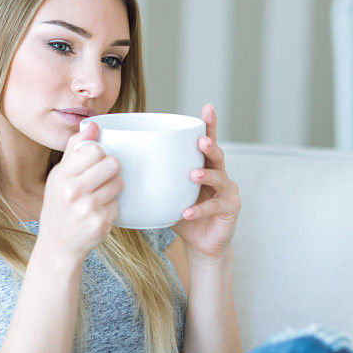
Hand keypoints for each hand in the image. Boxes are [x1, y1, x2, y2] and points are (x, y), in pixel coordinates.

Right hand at [38, 121, 123, 262]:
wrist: (57, 245)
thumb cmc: (59, 206)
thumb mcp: (59, 176)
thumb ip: (75, 149)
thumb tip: (93, 125)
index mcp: (62, 176)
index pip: (94, 149)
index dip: (99, 154)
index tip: (94, 162)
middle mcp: (73, 191)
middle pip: (112, 164)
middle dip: (110, 170)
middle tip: (100, 180)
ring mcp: (87, 208)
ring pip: (119, 183)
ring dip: (113, 188)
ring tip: (98, 197)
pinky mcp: (101, 223)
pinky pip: (119, 204)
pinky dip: (112, 207)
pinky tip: (98, 213)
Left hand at [170, 104, 240, 259]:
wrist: (202, 244)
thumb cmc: (184, 215)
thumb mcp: (169, 194)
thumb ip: (155, 180)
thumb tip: (120, 166)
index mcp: (205, 166)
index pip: (208, 141)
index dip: (209, 125)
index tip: (207, 108)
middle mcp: (220, 175)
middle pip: (217, 155)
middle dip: (209, 146)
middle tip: (200, 141)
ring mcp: (228, 191)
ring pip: (219, 178)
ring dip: (206, 175)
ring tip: (192, 175)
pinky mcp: (231, 208)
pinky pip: (214, 206)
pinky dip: (199, 209)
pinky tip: (186, 212)